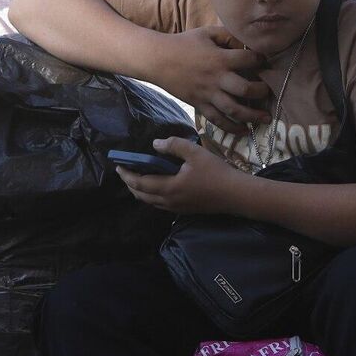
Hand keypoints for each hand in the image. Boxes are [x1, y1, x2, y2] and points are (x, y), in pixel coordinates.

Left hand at [115, 138, 248, 215]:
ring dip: (141, 192)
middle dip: (130, 184)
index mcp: (169, 187)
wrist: (236, 195)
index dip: (127, 175)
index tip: (118, 166)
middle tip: (125, 173)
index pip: (139, 183)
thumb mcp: (195, 153)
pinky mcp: (185, 210)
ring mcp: (177, 208)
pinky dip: (153, 197)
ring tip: (138, 180)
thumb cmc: (216, 172)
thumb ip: (173, 146)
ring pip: (151, 202)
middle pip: (142, 196)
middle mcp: (169, 201)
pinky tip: (158, 188)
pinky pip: (161, 205)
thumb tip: (155, 144)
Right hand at [156, 27, 270, 135]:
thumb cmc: (184, 43)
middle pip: (245, 89)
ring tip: (265, 118)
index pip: (249, 60)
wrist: (158, 59)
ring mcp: (208, 94)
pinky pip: (217, 120)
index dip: (261, 60)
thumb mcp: (207, 33)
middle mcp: (217, 78)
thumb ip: (228, 35)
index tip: (265, 62)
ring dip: (252, 116)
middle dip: (262, 92)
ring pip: (234, 110)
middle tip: (268, 92)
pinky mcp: (200, 105)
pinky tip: (244, 131)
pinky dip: (231, 128)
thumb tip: (245, 42)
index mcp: (221, 59)